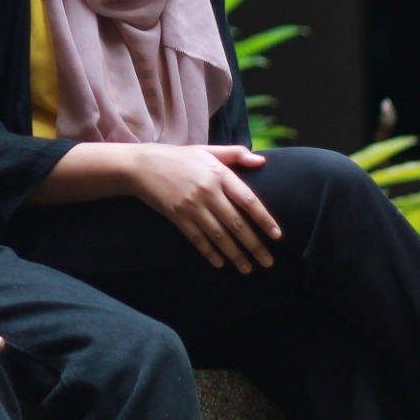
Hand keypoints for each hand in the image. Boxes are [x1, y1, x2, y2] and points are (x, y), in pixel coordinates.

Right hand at [124, 144, 278, 273]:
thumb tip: (262, 161)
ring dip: (235, 254)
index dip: (264, 219)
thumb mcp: (209, 150)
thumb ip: (236, 154)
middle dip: (254, 245)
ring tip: (248, 269)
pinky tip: (220, 263)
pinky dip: (210, 252)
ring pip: (219, 235)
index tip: (276, 236)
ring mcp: (192, 206)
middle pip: (236, 223)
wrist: (143, 165)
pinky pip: (197, 239)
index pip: (248, 200)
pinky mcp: (177, 216)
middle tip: (268, 262)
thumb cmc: (180, 158)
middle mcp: (208, 191)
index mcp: (219, 174)